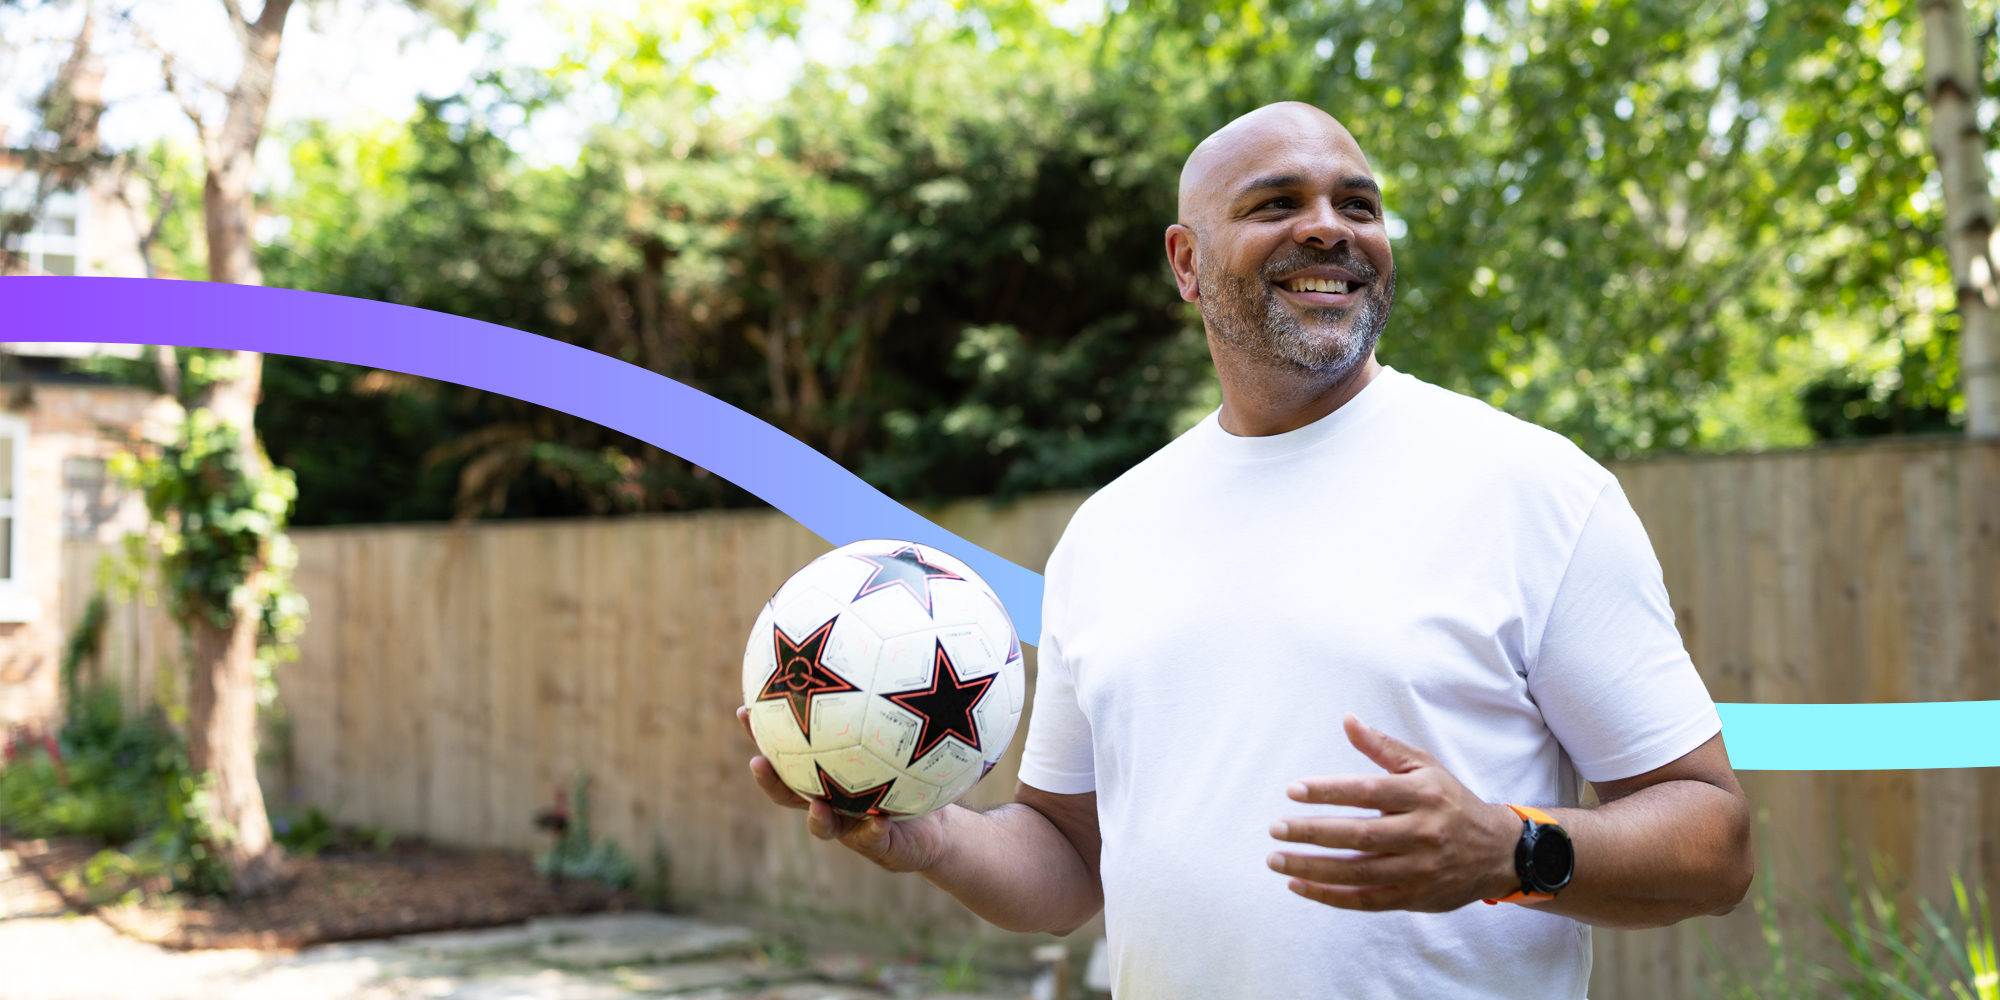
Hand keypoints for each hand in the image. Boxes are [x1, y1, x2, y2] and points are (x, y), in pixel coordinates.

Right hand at [736, 706, 951, 872]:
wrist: (939, 822)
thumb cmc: (915, 770)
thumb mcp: (904, 730)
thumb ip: (887, 701)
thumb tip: (875, 643)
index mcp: (826, 773)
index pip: (785, 752)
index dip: (760, 736)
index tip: (744, 712)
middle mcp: (830, 800)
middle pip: (788, 793)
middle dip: (770, 779)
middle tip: (758, 762)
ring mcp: (851, 826)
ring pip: (823, 826)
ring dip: (817, 817)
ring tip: (817, 806)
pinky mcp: (878, 846)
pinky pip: (873, 839)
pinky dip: (873, 830)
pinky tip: (880, 819)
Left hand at [1266, 714, 1523, 911]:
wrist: (1498, 852)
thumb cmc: (1450, 802)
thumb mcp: (1425, 767)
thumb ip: (1383, 747)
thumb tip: (1347, 720)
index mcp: (1423, 796)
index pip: (1369, 792)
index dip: (1330, 791)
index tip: (1293, 789)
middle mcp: (1423, 833)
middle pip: (1360, 835)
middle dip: (1312, 832)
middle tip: (1275, 828)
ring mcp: (1419, 870)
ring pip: (1358, 872)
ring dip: (1312, 868)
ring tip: (1275, 859)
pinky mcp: (1414, 897)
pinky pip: (1365, 900)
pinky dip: (1330, 896)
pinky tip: (1299, 885)